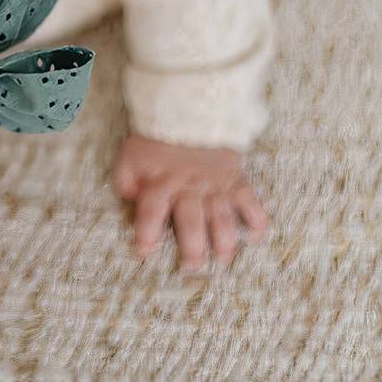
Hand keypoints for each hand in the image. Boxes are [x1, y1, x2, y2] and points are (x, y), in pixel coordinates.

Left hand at [111, 132, 270, 269]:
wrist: (188, 113)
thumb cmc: (155, 143)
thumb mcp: (130, 158)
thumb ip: (125, 182)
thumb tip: (130, 203)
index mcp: (161, 181)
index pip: (152, 209)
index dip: (146, 232)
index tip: (143, 252)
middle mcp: (190, 186)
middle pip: (192, 220)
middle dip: (193, 247)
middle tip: (192, 268)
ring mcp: (216, 184)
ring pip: (222, 217)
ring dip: (224, 242)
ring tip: (222, 261)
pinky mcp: (236, 179)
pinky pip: (251, 202)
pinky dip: (256, 221)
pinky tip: (254, 237)